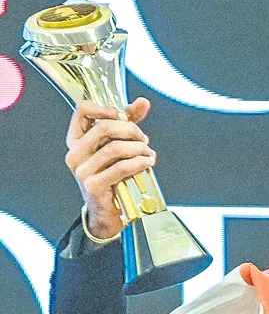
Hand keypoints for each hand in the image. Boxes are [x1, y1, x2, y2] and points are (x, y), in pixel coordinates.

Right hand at [65, 97, 153, 238]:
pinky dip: (140, 162)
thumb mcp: (118, 145)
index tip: (125, 117)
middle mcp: (74, 153)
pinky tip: (148, 162)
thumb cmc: (113, 175)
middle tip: (144, 139)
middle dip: (132, 130)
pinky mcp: (93, 185)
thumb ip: (128, 122)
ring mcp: (81, 170)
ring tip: (149, 154)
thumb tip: (143, 102)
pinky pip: (122, 167)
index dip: (107, 109)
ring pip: (116, 148)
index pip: (83, 109)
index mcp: (76, 139)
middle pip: (105, 127)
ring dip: (139, 149)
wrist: (108, 211)